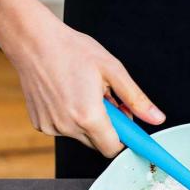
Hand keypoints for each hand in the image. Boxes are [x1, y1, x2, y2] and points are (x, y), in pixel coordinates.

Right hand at [0, 0, 164, 156]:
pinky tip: (68, 95)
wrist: (33, 41)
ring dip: (89, 121)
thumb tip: (156, 118)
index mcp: (88, 116)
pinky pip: (64, 129)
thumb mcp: (113, 70)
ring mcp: (51, 126)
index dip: (125, 139)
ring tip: (85, 92)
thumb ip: (136, 99)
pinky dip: (71, 117)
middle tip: (109, 99)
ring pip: (81, 135)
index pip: (113, 148)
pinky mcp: (39, 123)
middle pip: (98, 143)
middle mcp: (67, 127)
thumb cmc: (72, 51)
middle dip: (109, 127)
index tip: (130, 128)